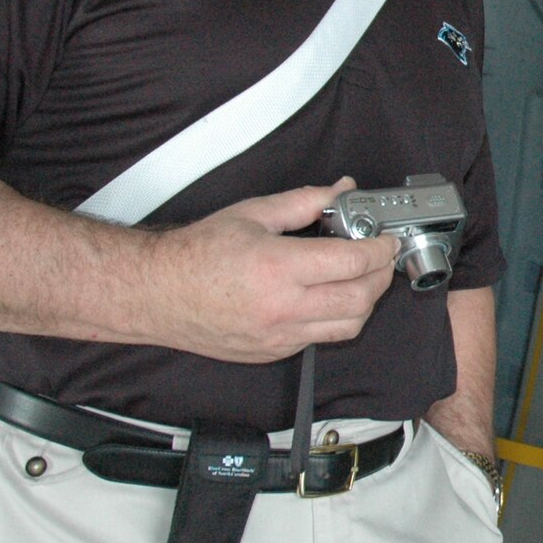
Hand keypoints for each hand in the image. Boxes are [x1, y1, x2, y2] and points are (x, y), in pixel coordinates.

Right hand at [143, 178, 399, 362]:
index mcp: (277, 267)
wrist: (156, 293)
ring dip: (365, 302)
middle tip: (380, 257)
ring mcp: (279, 335)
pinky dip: (337, 319)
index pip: (352, 262)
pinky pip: (321, 338)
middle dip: (380, 276)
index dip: (379, 249)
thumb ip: (304, 201)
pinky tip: (330, 298)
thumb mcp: (252, 213)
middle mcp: (281, 307)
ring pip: (348, 327)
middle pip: (359, 299)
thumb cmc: (195, 254)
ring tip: (361, 279)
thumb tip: (339, 190)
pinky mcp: (273, 352)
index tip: (386, 239)